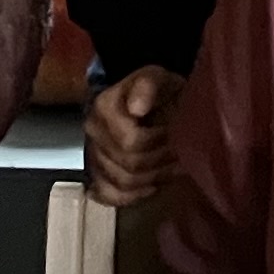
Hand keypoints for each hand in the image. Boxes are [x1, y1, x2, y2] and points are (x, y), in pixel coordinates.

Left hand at [0, 0, 51, 156]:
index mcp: (11, 57)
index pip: (5, 107)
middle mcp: (29, 60)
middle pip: (18, 104)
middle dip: (2, 126)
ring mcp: (38, 52)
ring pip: (25, 92)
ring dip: (9, 112)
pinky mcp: (41, 44)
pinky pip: (29, 77)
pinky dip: (17, 94)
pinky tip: (7, 96)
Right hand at [81, 66, 182, 209]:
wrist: (145, 98)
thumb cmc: (155, 89)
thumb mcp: (157, 77)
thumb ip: (147, 86)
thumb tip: (136, 107)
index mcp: (104, 108)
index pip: (132, 142)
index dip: (160, 142)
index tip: (176, 131)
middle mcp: (93, 133)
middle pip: (129, 165)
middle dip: (161, 161)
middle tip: (180, 152)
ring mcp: (93, 155)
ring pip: (123, 182)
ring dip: (153, 177)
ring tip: (172, 166)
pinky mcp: (97, 173)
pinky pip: (109, 195)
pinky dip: (131, 196)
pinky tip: (150, 187)